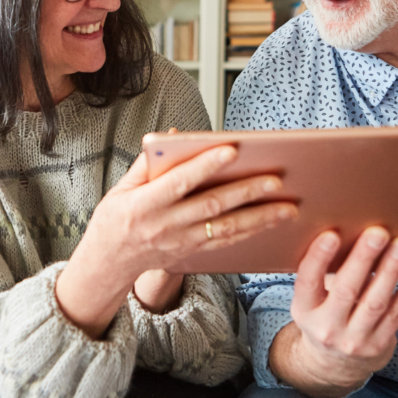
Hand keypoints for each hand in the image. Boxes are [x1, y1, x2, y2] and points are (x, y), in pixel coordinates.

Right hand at [56, 144, 297, 337]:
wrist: (108, 262)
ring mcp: (181, 243)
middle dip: (246, 192)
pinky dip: (250, 233)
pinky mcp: (192, 254)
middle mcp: (166, 225)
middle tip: (276, 180)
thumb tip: (174, 135)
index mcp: (145, 204)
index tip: (232, 149)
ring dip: (260, 218)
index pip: (180, 181)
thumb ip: (148, 162)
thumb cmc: (115, 218)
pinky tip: (272, 224)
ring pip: (226, 229)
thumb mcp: (122, 187)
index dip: (205, 165)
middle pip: (212, 206)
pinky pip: (225, 243)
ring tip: (288, 207)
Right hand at [270, 227, 397, 397]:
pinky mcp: (380, 344)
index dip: (319, 258)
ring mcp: (355, 340)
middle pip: (346, 291)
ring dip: (391, 270)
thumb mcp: (310, 300)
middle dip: (363, 259)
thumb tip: (346, 232)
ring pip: (376, 302)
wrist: (335, 364)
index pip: (308, 281)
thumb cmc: (323, 315)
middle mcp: (327, 328)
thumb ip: (321, 274)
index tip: (331, 234)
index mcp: (304, 310)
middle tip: (378, 233)